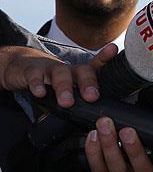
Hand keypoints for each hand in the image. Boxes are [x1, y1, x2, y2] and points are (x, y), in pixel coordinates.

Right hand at [0, 44, 116, 106]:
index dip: (106, 58)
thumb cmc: (49, 80)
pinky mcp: (31, 71)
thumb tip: (96, 122)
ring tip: (67, 102)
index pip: (96, 65)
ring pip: (61, 74)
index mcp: (79, 73)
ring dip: (64, 88)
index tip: (114, 49)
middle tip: (92, 97)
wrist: (20, 67)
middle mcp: (68, 68)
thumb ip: (80, 101)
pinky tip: (40, 93)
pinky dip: (38, 85)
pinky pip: (35, 76)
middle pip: (82, 71)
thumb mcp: (68, 88)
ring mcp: (50, 68)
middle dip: (89, 83)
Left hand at [85, 118, 152, 171]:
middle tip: (127, 130)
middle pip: (134, 166)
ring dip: (107, 145)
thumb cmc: (139, 167)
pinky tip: (92, 135)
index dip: (151, 156)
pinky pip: (95, 166)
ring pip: (112, 166)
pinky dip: (92, 150)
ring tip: (105, 126)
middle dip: (131, 148)